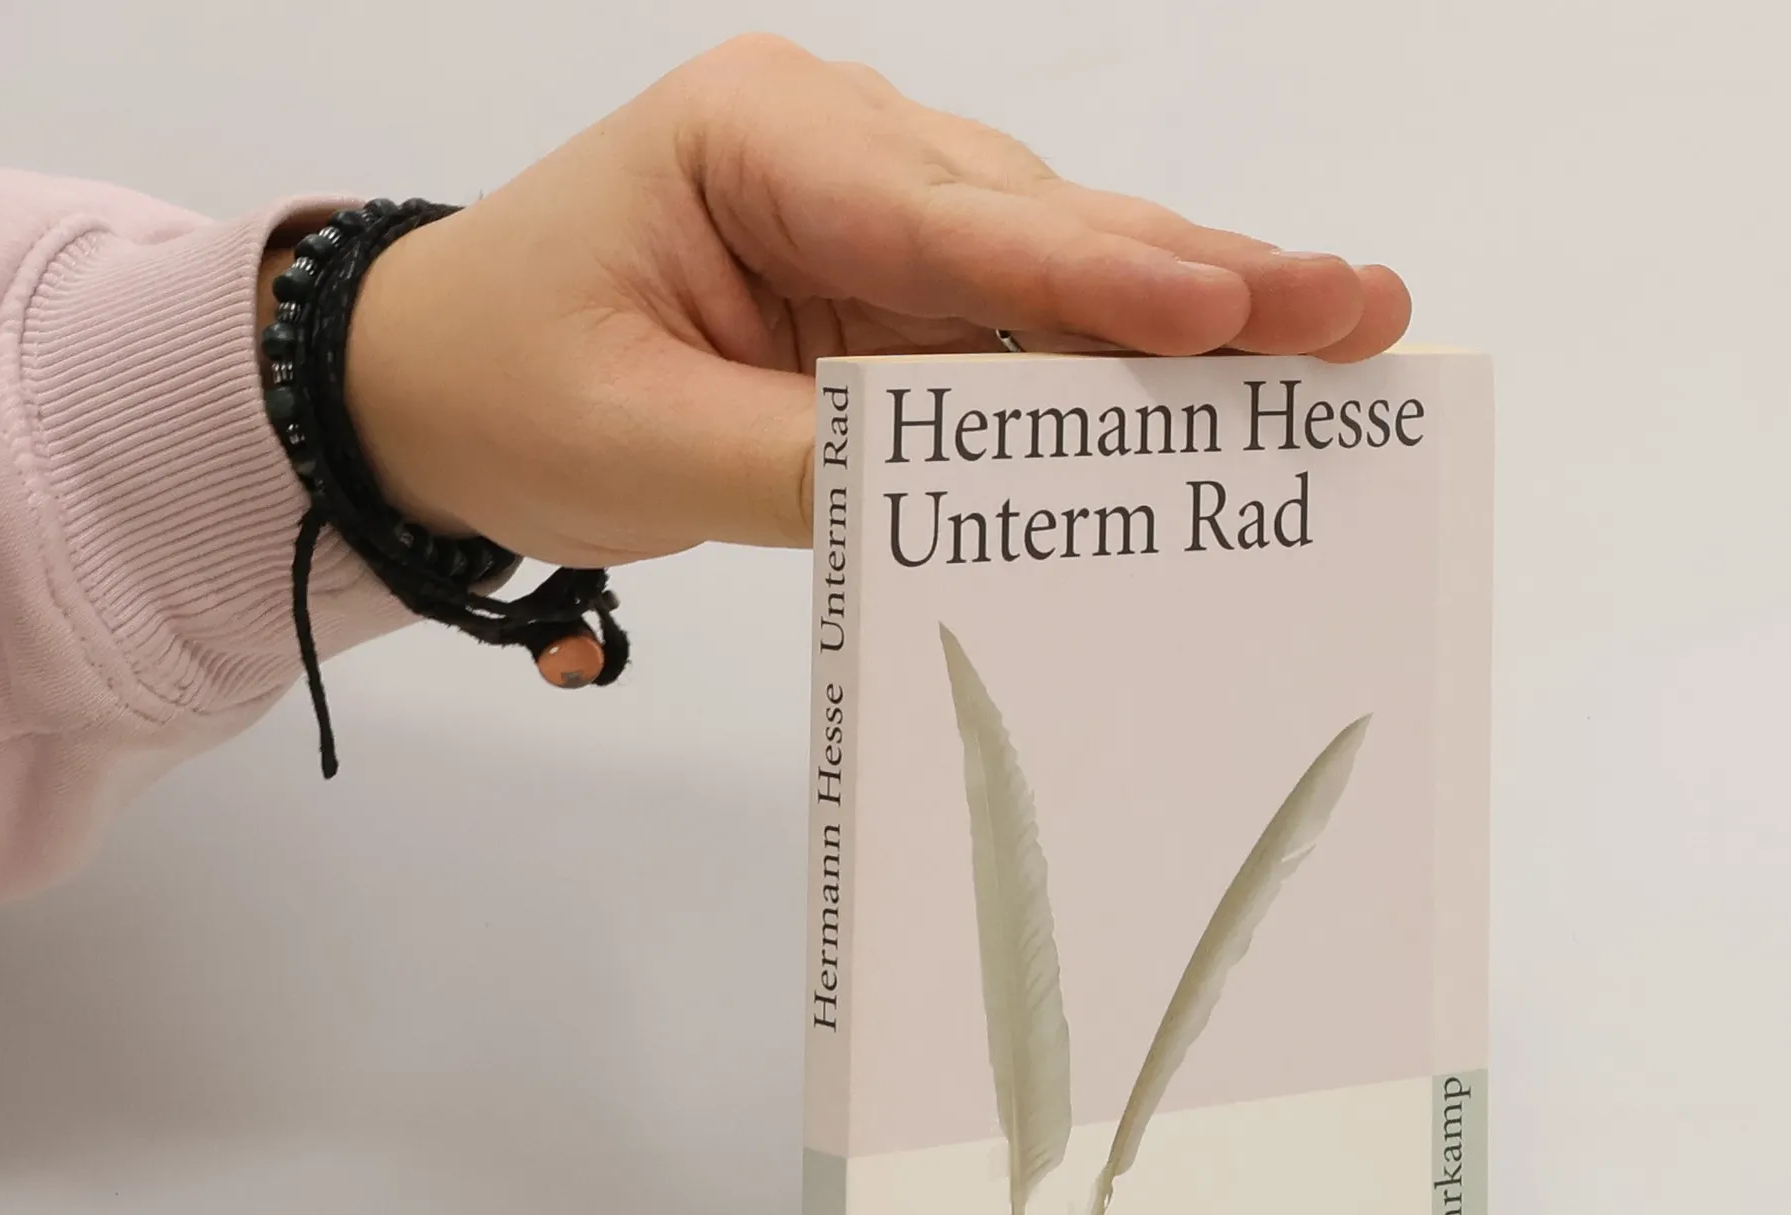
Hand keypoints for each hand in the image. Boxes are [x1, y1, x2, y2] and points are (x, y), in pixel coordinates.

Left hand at [301, 35, 1410, 567]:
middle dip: (1198, 275)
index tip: (1229, 302)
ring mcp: (875, 218)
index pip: (950, 220)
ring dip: (1182, 319)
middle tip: (1356, 306)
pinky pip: (1013, 332)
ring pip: (1051, 271)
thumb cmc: (506, 381)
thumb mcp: (641, 441)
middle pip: (1039, 226)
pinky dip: (1105, 371)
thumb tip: (970, 494)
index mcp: (759, 142)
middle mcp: (840, 152)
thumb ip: (806, 465)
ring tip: (1332, 339)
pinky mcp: (888, 292)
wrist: (434, 383)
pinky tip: (1216, 385)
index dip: (1096, 276)